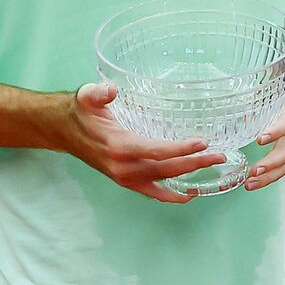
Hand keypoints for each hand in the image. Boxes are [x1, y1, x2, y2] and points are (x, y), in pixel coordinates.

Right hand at [61, 80, 224, 201]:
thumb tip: (110, 89)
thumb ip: (98, 92)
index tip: (203, 143)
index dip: (181, 148)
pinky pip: (154, 193)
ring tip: (213, 170)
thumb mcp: (87, 97)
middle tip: (220, 155)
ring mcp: (126, 177)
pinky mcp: (126, 181)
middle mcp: (124, 167)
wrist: (64, 132)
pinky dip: (172, 195)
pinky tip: (191, 192)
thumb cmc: (81, 113)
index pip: (156, 150)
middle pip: (166, 168)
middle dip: (195, 163)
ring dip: (189, 178)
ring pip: (164, 181)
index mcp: (118, 146)